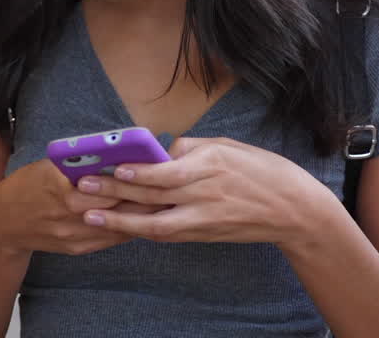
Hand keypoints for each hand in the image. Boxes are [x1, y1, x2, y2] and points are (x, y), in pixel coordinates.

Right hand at [0, 158, 157, 257]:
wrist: (2, 223)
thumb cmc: (25, 186)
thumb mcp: (47, 166)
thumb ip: (78, 163)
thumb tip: (113, 154)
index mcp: (62, 186)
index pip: (107, 183)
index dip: (132, 179)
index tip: (154, 170)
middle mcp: (69, 212)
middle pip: (116, 206)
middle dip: (142, 198)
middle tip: (167, 189)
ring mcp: (73, 234)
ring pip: (117, 226)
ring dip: (139, 216)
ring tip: (161, 205)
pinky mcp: (76, 248)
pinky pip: (108, 240)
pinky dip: (125, 229)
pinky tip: (139, 221)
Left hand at [74, 137, 335, 246]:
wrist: (292, 209)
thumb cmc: (260, 169)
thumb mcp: (226, 146)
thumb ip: (189, 148)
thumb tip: (158, 151)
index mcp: (211, 164)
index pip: (168, 171)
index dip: (139, 172)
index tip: (114, 168)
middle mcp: (205, 193)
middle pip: (154, 196)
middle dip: (117, 193)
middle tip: (85, 188)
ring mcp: (204, 217)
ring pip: (156, 223)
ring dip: (122, 220)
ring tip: (93, 215)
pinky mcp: (204, 233)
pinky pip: (169, 233)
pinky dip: (143, 230)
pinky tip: (121, 225)